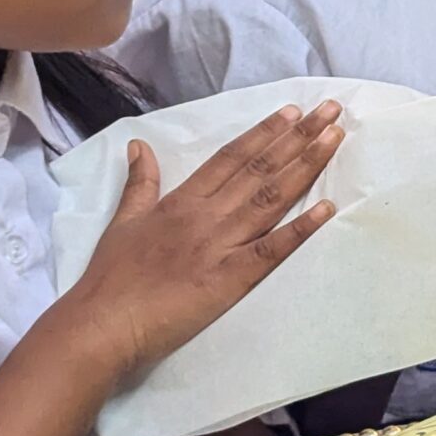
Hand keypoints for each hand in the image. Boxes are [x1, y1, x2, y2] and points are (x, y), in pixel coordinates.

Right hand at [61, 102, 343, 379]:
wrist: (101, 324)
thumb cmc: (110, 278)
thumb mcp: (123, 221)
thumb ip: (139, 183)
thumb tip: (139, 145)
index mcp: (182, 201)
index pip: (231, 157)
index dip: (264, 132)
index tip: (294, 112)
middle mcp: (206, 215)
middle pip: (260, 168)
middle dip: (299, 137)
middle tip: (332, 111)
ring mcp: (220, 245)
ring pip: (270, 198)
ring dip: (305, 167)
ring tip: (334, 139)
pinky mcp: (230, 279)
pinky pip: (271, 250)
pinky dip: (300, 229)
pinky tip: (327, 209)